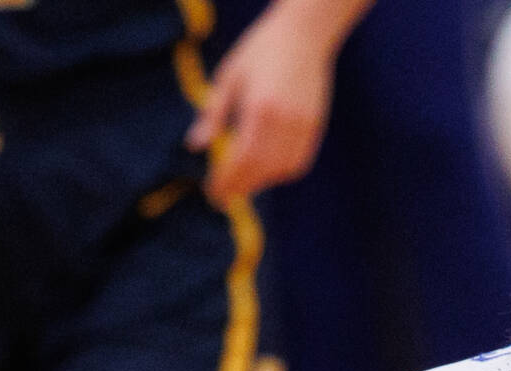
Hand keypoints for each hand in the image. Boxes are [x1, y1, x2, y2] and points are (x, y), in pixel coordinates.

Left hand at [187, 0, 367, 202]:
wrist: (303, 34)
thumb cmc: (260, 50)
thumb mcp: (229, 76)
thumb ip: (212, 113)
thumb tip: (195, 146)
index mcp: (260, 109)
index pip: (242, 159)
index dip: (226, 180)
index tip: (212, 192)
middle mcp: (285, 122)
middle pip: (262, 170)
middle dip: (241, 187)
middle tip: (222, 196)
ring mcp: (304, 126)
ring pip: (282, 170)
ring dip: (262, 182)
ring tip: (243, 184)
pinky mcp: (315, 126)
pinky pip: (298, 162)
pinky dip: (281, 172)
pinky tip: (266, 170)